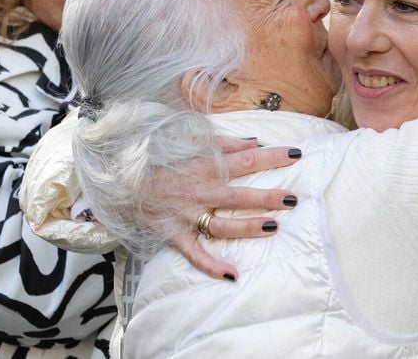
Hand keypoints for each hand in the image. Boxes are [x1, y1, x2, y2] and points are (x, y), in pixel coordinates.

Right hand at [152, 137, 301, 279]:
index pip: (246, 160)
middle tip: (292, 199)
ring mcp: (187, 215)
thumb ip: (224, 143)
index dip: (272, 156)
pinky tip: (232, 275)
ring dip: (248, 228)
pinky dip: (212, 266)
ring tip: (273, 227)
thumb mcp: (191, 143)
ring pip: (222, 225)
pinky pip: (195, 253)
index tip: (296, 154)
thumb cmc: (161, 159)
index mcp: (205, 166)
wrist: (121, 179)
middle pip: (238, 196)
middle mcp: (199, 191)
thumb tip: (254, 142)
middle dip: (267, 197)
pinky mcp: (175, 234)